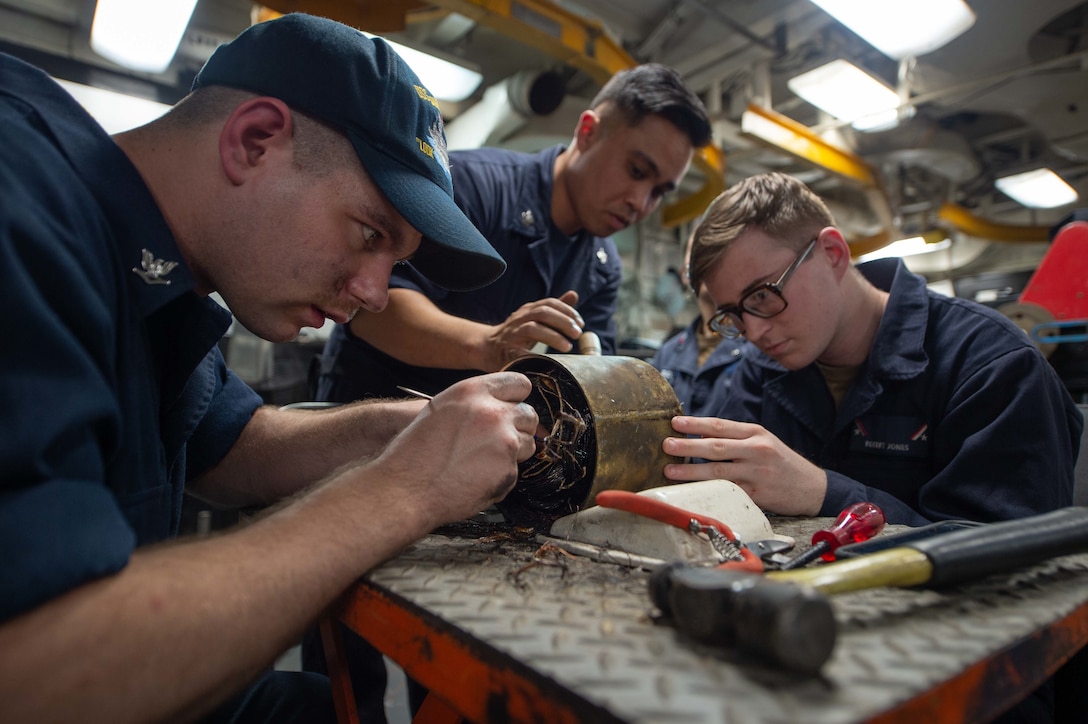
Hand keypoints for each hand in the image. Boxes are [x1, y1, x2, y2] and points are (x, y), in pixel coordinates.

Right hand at [369, 372, 537, 525]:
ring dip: (512, 452)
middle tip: (494, 441)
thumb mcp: (439, 409)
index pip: (519, 384)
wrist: (405, 489)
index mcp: (473, 392)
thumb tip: (498, 404)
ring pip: (528, 443)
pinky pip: (515, 470)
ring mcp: (504, 442)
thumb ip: (473, 403)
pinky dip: (501, 476)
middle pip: (529, 414)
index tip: (512, 407)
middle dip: (516, 427)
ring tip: (481, 461)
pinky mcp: (508, 470)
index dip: (515, 398)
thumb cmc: (414, 453)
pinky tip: (476, 478)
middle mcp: (493, 412)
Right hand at [482, 290, 582, 370]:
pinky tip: (549, 360)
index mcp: (528, 310)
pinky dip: (535, 354)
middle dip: (563, 322)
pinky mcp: (506, 350)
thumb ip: (554, 309)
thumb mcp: (535, 319)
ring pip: (533, 328)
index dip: (567, 311)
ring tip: (567, 346)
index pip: (550, 303)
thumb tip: (574, 295)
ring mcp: (512, 333)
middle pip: (543, 313)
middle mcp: (520, 318)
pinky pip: (520, 350)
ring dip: (553, 336)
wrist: (486, 347)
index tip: (580, 323)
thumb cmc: (516, 334)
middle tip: (577, 334)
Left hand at [662, 416, 826, 515]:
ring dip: (691, 471)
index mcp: (756, 433)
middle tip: (666, 444)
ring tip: (669, 470)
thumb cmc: (782, 462)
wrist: (814, 487)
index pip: (720, 426)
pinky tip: (691, 491)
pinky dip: (708, 490)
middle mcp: (756, 451)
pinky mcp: (757, 495)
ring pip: (718, 472)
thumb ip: (736, 438)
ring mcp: (756, 474)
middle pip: (716, 447)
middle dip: (688, 446)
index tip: (675, 423)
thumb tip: (699, 434)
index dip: (696, 424)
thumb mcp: (764, 441)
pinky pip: (727, 491)